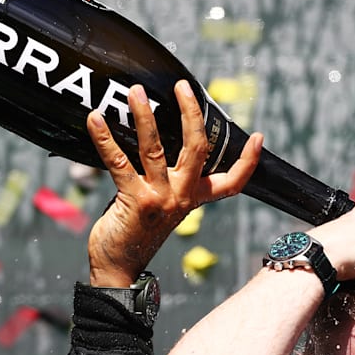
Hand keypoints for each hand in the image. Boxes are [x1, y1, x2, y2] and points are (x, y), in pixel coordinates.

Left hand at [85, 80, 260, 287]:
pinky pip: (119, 163)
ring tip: (135, 92)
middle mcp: (181, 196)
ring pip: (156, 148)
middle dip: (192, 113)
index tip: (259, 138)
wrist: (119, 268)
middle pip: (198, 149)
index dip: (248, 162)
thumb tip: (154, 140)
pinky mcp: (136, 201)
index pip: (231, 183)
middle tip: (183, 86)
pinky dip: (105, 138)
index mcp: (193, 199)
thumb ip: (165, 179)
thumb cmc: (137, 233)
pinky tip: (94, 119)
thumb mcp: (162, 205)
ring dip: (144, 116)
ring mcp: (161, 198)